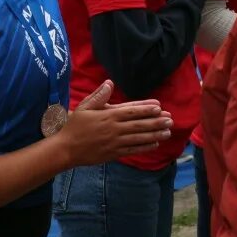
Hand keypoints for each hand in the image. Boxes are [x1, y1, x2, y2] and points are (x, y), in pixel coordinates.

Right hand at [54, 80, 173, 166]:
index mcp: (108, 116)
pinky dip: (145, 147)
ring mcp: (115, 142)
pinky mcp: (114, 153)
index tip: (159, 107)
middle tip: (170, 119)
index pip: (131, 111)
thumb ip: (98, 96)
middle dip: (156, 122)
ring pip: (139, 138)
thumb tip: (109, 83)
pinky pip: (133, 150)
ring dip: (155, 134)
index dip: (146, 109)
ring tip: (168, 132)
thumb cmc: (75, 126)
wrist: (66, 148)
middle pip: (139, 125)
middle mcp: (114, 129)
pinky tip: (155, 144)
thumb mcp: (84, 107)